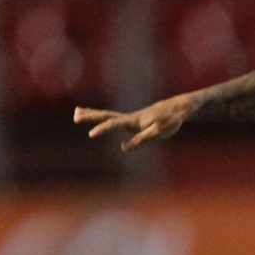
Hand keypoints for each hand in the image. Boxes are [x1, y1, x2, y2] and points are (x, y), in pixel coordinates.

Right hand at [73, 95, 195, 151]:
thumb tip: (123, 147)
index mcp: (134, 121)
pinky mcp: (135, 120)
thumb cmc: (170, 120)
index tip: (91, 134)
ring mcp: (132, 118)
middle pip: (106, 115)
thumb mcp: (158, 132)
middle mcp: (130, 118)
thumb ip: (141, 139)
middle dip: (90, 116)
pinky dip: (104, 118)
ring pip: (108, 115)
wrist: (180, 107)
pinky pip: (115, 118)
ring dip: (92, 114)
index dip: (102, 129)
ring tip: (77, 112)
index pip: (114, 124)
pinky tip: (101, 121)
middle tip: (75, 115)